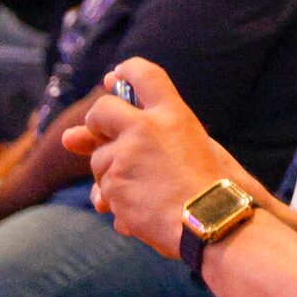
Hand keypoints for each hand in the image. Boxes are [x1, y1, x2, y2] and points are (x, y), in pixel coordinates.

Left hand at [68, 58, 252, 259]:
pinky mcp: (114, 187)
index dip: (126, 72)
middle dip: (97, 124)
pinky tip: (140, 211)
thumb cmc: (214, 188)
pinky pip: (103, 191)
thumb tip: (81, 135)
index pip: (142, 74)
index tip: (116, 77)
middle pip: (101, 110)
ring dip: (111, 174)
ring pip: (98, 159)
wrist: (214, 223)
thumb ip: (155, 132)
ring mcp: (125, 158)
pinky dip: (116, 202)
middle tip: (105, 136)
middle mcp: (144, 129)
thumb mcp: (200, 146)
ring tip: (145, 191)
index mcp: (173, 114)